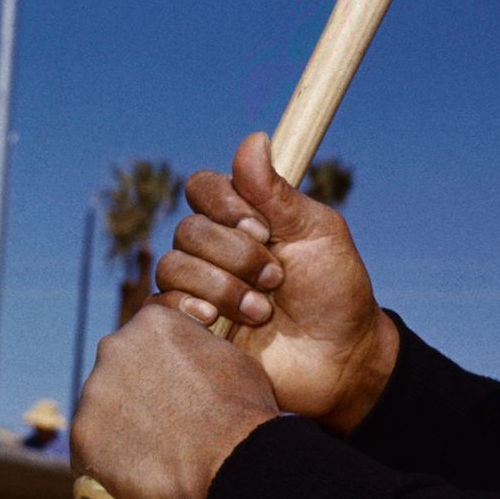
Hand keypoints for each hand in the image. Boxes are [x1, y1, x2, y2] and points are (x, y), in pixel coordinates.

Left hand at [71, 305, 277, 498]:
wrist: (230, 459)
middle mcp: (115, 347)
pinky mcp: (81, 435)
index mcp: (153, 321)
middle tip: (165, 416)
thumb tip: (192, 355)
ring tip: (155, 446)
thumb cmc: (240, 408)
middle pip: (119, 366)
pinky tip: (136, 465)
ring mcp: (94, 391)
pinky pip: (91, 444)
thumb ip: (198, 346)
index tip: (176, 381)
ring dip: (121, 420)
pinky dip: (109, 454)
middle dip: (136, 387)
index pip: (148, 334)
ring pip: (103, 405)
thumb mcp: (229, 355)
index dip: (163, 360)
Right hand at [155, 132, 398, 430]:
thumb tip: (253, 137)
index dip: (224, 203)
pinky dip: (189, 309)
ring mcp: (202, 288)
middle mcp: (217, 249)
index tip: (262, 228)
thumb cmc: (337, 292)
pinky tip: (220, 325)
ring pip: (172, 265)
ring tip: (262, 311)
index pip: (203, 187)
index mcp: (246, 219)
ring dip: (221, 286)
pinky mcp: (190, 328)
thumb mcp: (317, 233)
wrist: (340, 361)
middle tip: (275, 279)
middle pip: (188, 229)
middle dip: (234, 254)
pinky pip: (159, 307)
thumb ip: (277, 193)